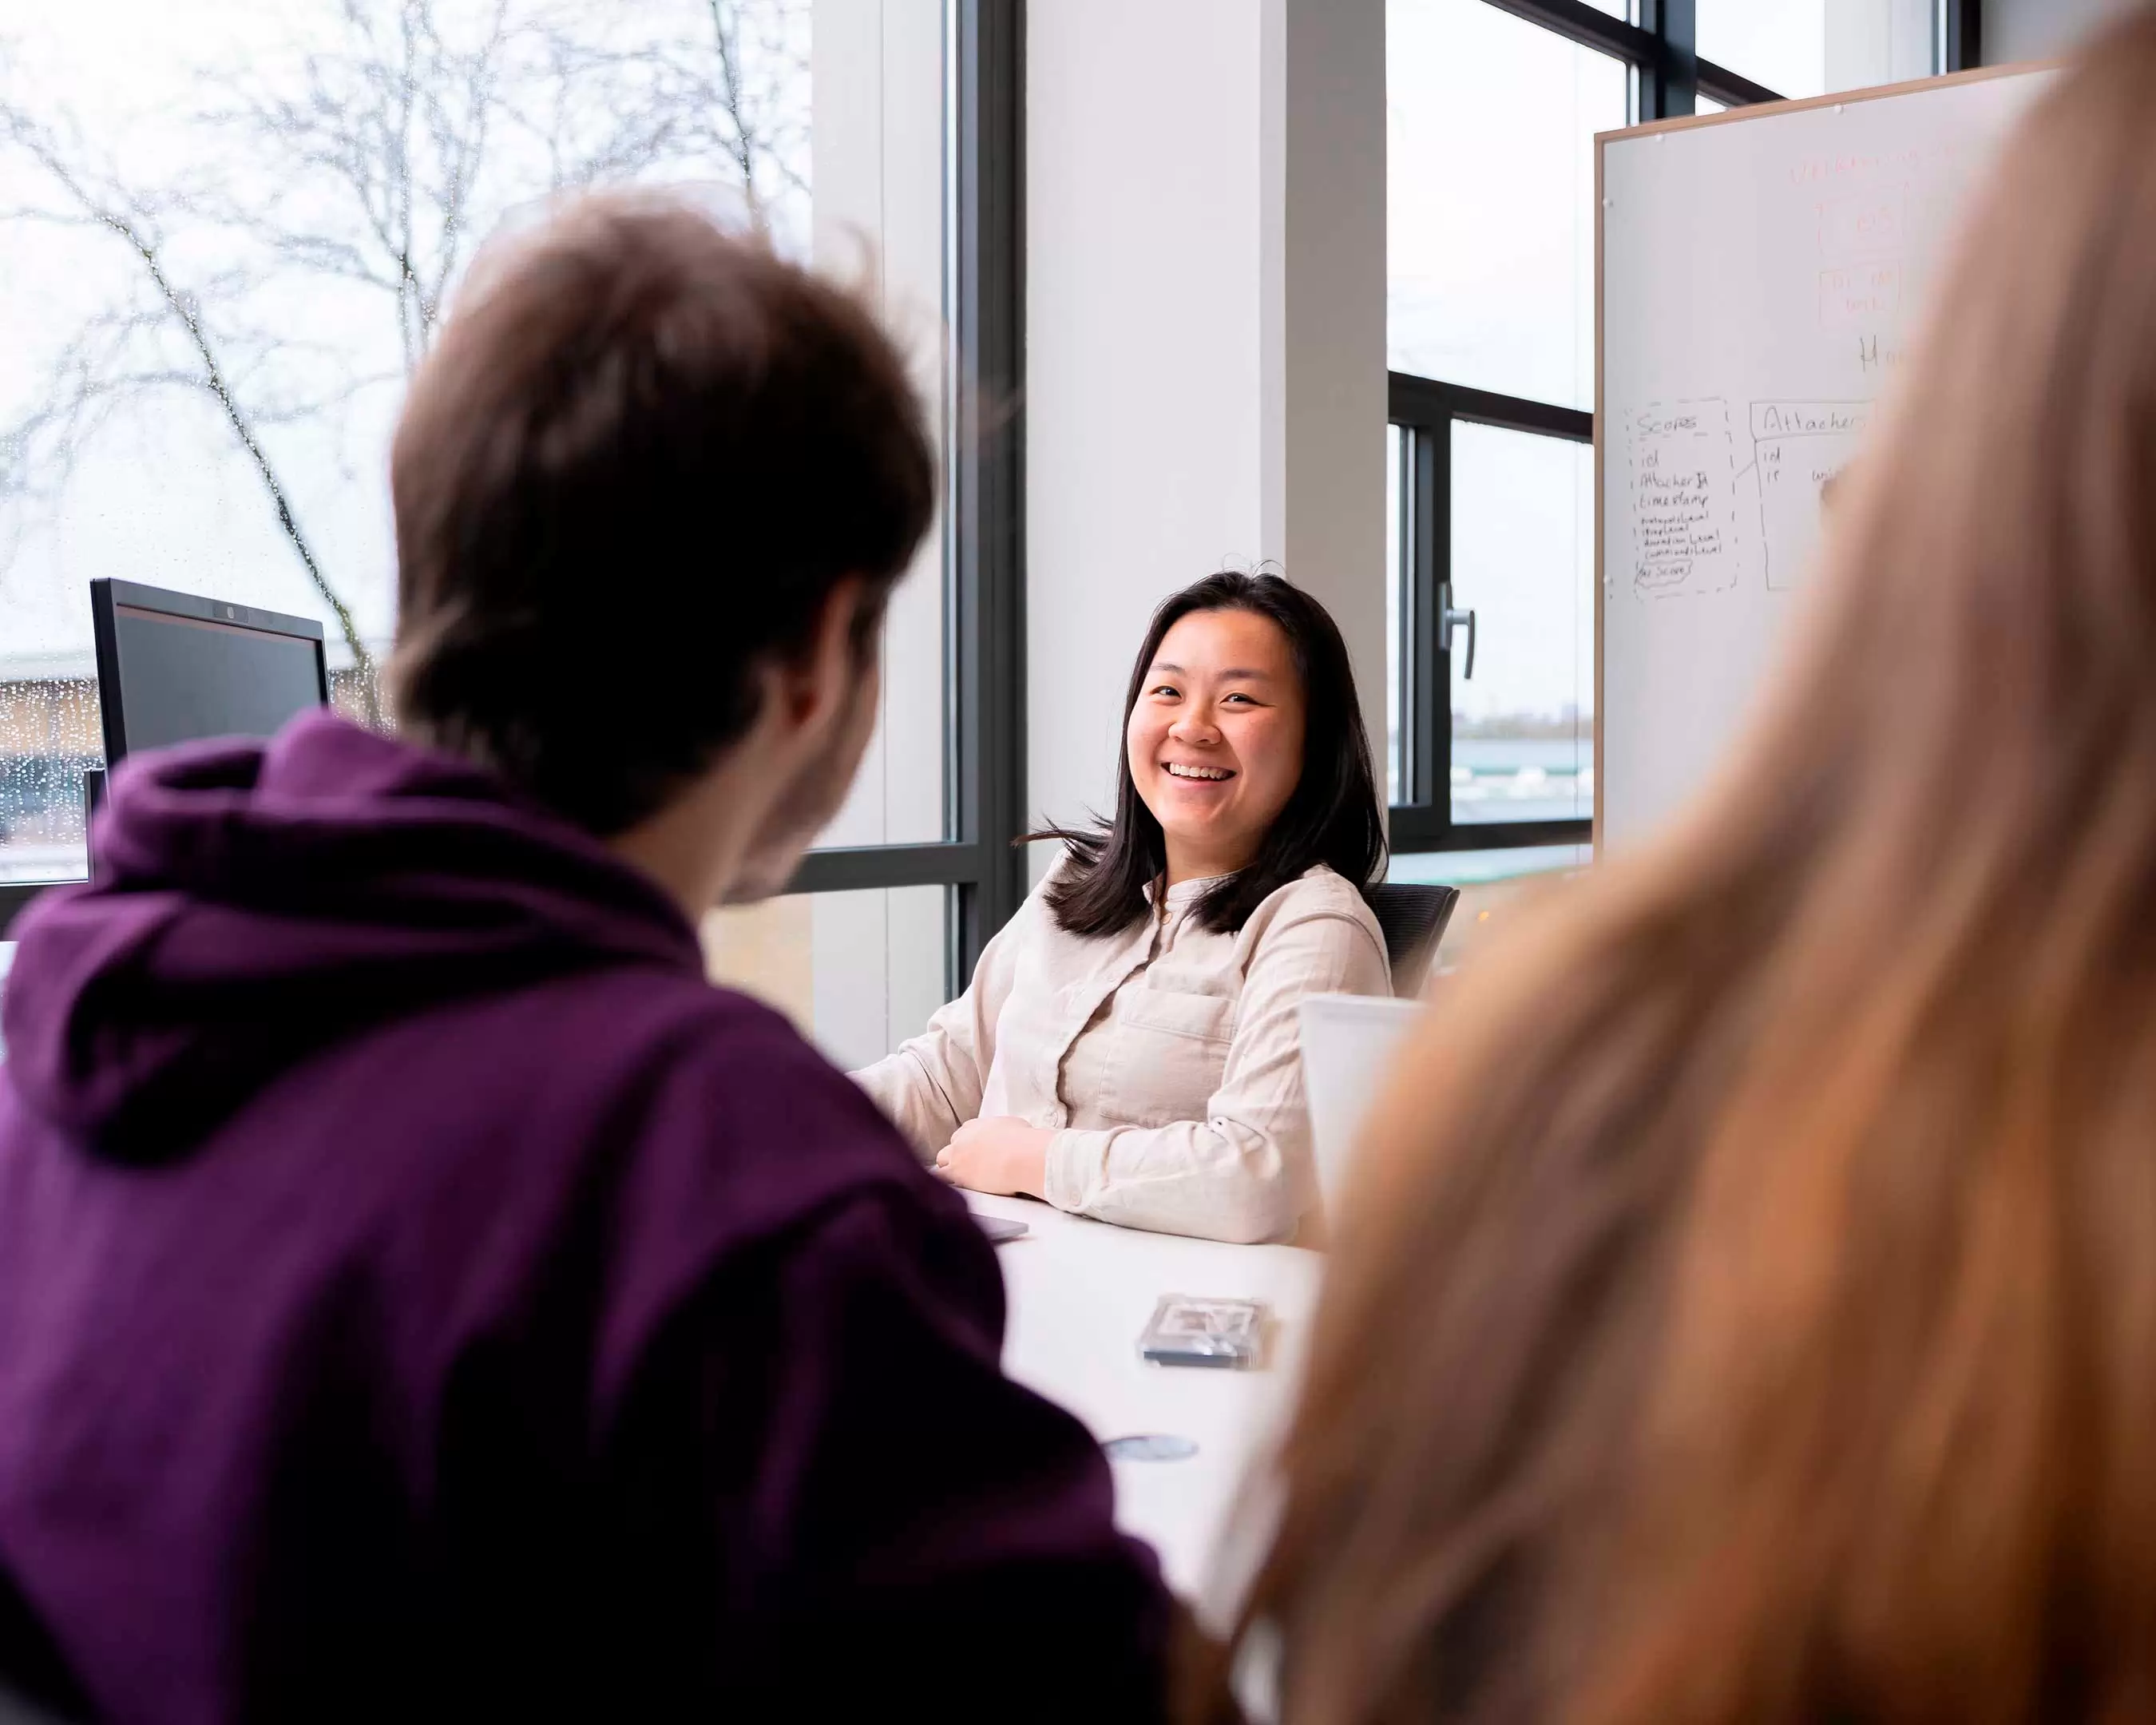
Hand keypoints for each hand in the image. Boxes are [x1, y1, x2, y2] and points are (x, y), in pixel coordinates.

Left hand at [935, 1116, 1052, 1197]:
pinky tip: (948, 1188)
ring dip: (947, 1169)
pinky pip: (942, 1178)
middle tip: (965, 1167)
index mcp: (976, 1126)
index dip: (967, 1145)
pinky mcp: (957, 1173)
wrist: (1020, 1156)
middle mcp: (963, 1138)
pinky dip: (945, 1182)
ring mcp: (958, 1155)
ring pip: (942, 1161)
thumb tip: (1013, 1134)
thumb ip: (1006, 1131)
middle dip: (955, 1156)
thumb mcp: (1015, 1126)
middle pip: (950, 1147)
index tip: (973, 1152)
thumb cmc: (1024, 1142)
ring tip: (955, 1179)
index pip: (963, 1134)